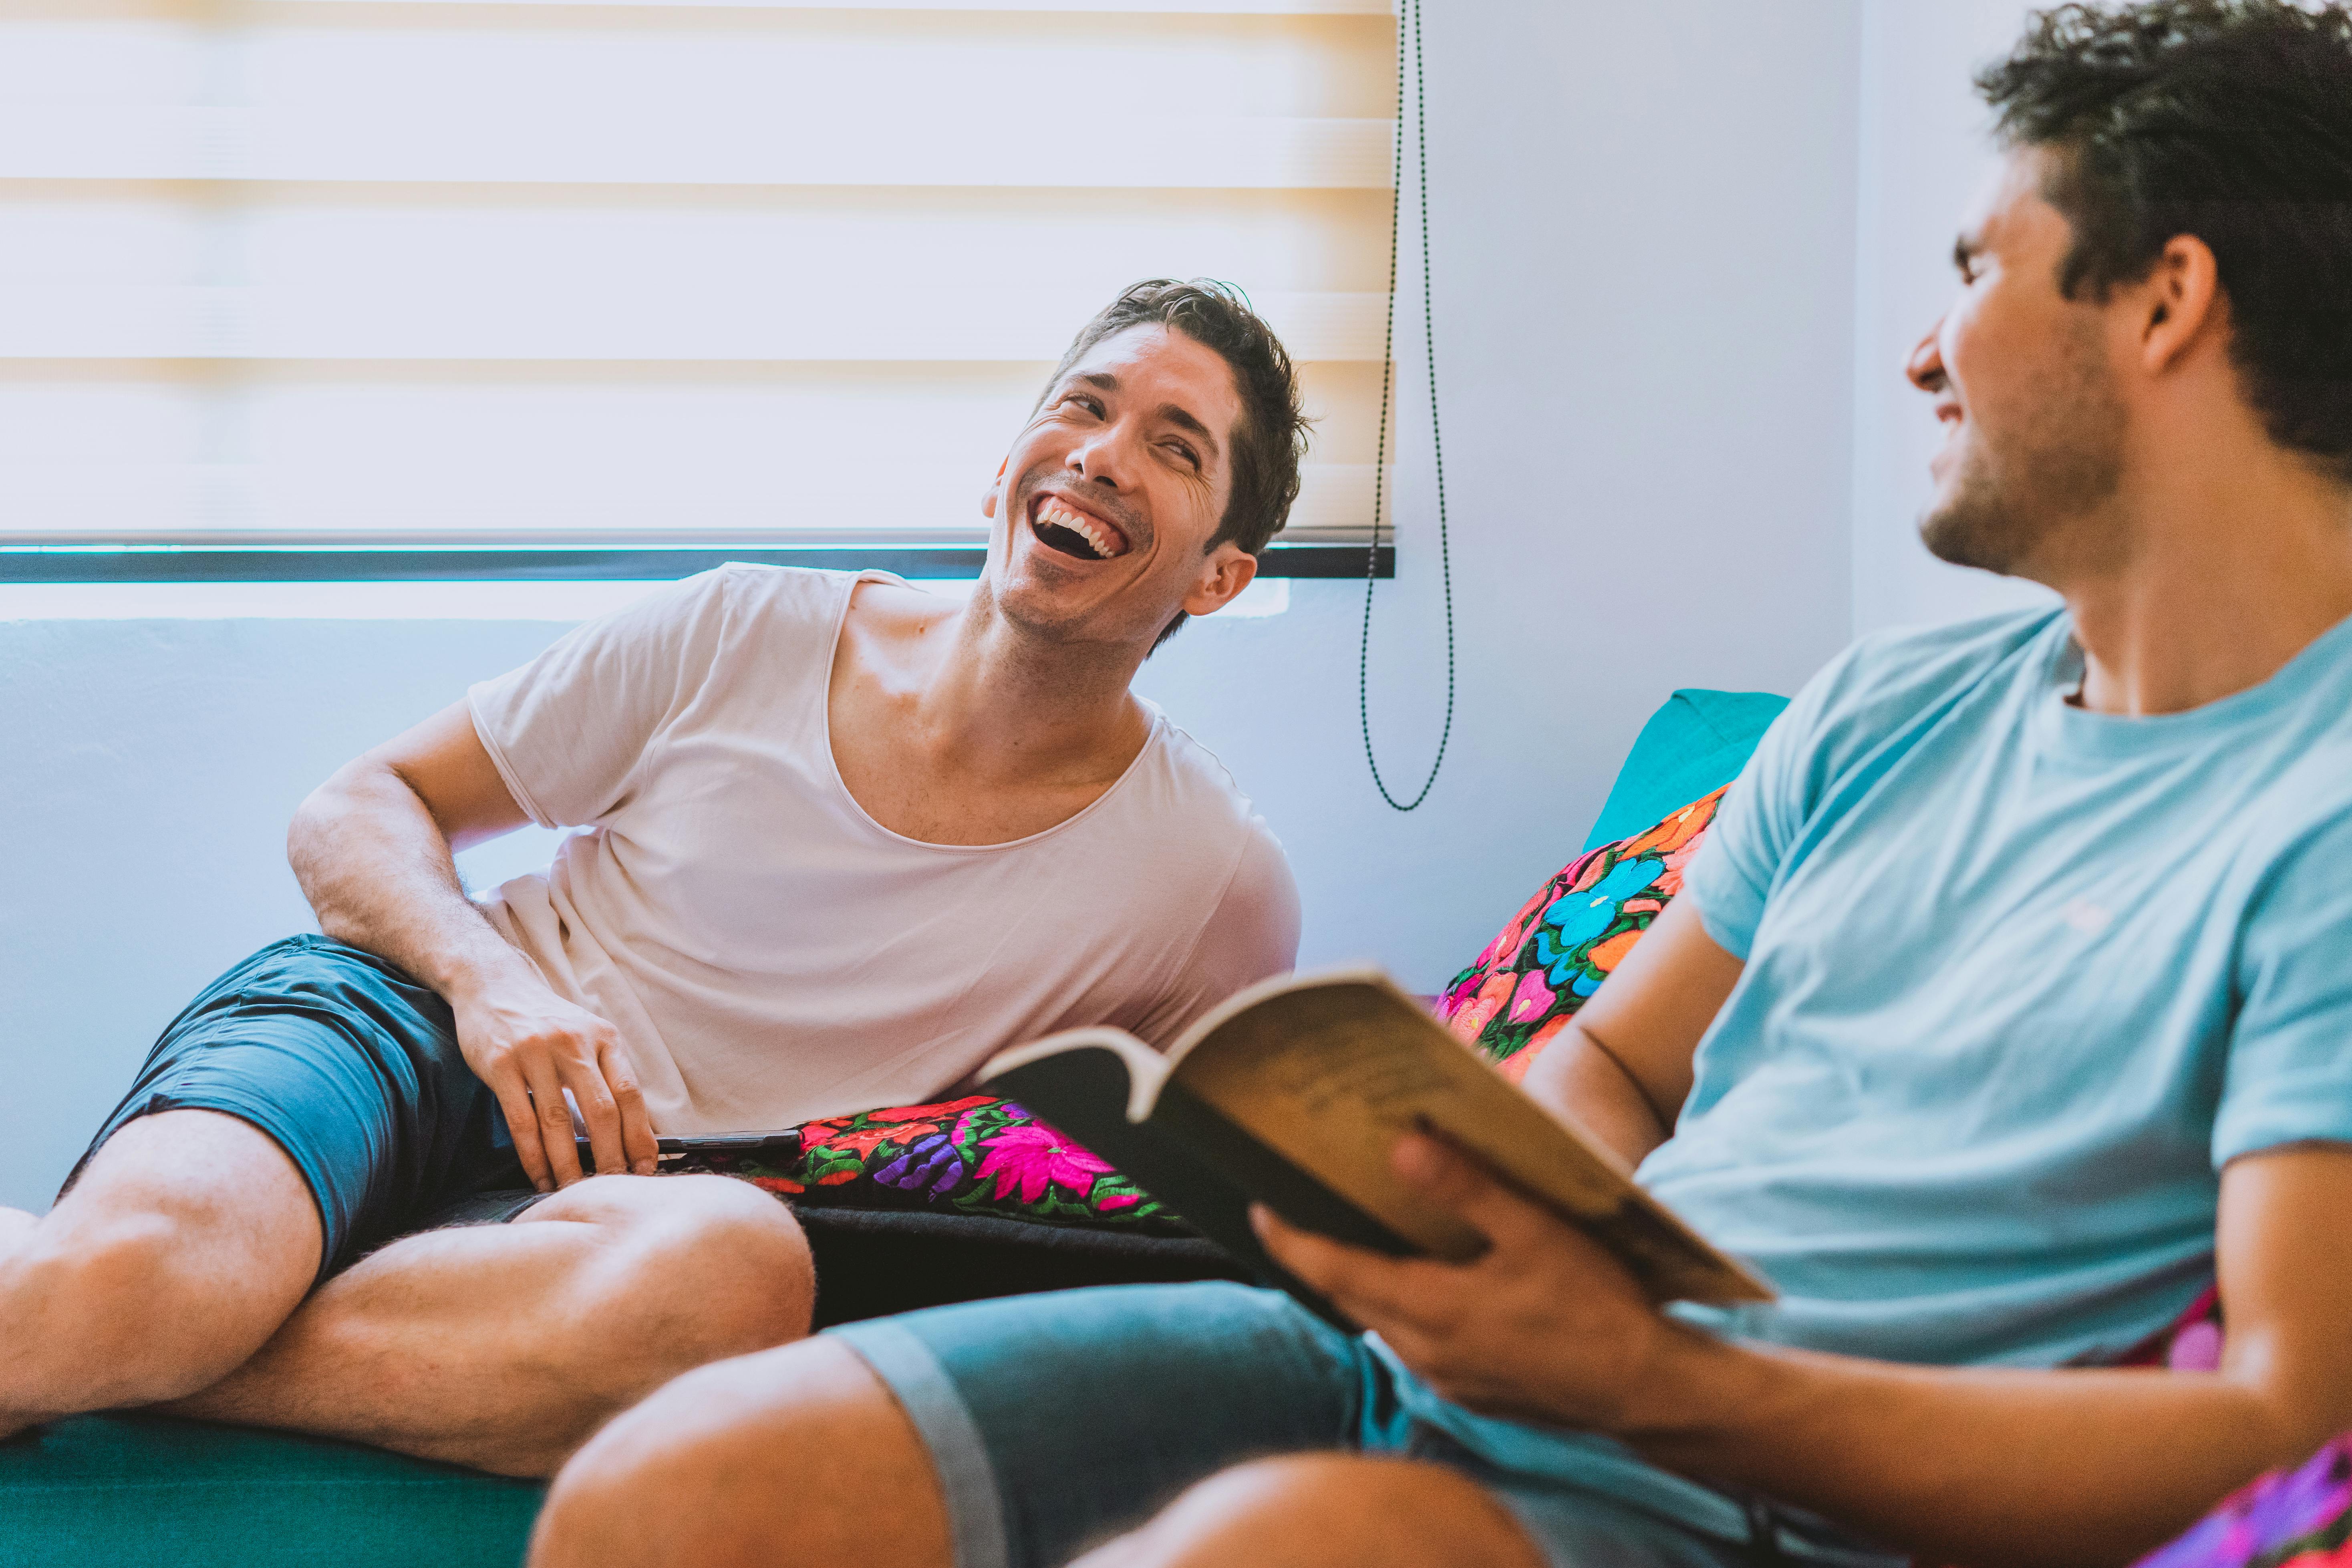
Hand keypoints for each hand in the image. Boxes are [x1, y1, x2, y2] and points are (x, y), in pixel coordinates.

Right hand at [449, 974, 657, 1189]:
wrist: (494, 984)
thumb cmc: (547, 1021)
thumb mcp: (587, 1035)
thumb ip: (607, 1074)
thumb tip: (634, 1130)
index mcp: (604, 1038)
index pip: (630, 1093)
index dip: (640, 1136)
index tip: (645, 1169)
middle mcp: (574, 1043)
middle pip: (601, 1111)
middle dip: (610, 1157)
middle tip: (612, 1187)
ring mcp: (536, 1053)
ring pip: (558, 1121)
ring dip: (568, 1164)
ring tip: (574, 1191)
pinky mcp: (501, 1064)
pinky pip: (521, 1120)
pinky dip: (533, 1156)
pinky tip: (540, 1177)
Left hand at [1252, 1133, 1709, 1434]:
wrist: (1645, 1390)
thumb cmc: (1595, 1305)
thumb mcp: (1534, 1231)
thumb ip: (1465, 1188)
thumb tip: (1400, 1144)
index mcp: (1430, 1308)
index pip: (1332, 1271)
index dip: (1290, 1239)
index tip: (1256, 1209)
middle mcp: (1425, 1351)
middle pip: (1349, 1297)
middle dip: (1319, 1255)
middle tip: (1301, 1208)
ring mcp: (1447, 1378)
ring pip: (1382, 1323)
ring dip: (1363, 1282)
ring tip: (1357, 1235)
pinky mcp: (1473, 1392)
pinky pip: (1415, 1344)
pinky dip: (1402, 1309)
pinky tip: (1423, 1282)